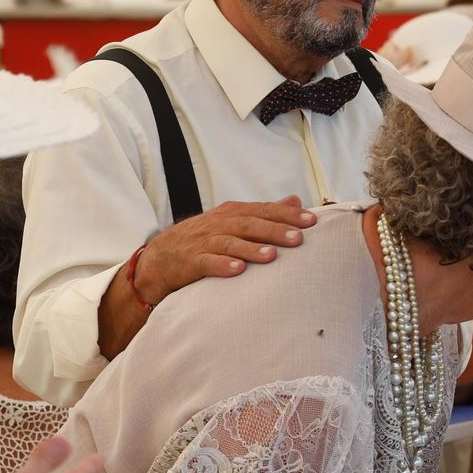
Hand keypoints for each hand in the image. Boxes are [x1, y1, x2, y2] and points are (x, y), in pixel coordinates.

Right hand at [132, 197, 313, 304]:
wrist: (161, 258)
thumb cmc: (205, 240)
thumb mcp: (233, 221)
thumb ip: (264, 213)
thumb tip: (295, 201)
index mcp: (232, 213)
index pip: (262, 210)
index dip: (286, 215)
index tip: (311, 221)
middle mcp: (219, 224)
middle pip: (249, 224)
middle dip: (275, 230)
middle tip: (299, 238)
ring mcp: (204, 242)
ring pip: (230, 242)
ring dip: (251, 249)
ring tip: (272, 255)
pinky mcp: (191, 261)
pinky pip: (207, 262)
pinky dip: (222, 265)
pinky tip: (238, 271)